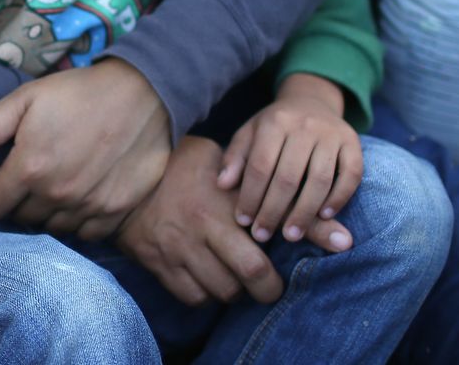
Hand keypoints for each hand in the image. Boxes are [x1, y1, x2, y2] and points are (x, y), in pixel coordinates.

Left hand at [0, 58, 171, 238]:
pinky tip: (79, 195)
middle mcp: (57, 195)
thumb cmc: (80, 92)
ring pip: (50, 228)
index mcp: (30, 168)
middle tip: (28, 176)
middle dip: (16, 200)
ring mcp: (88, 207)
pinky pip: (84, 234)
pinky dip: (76, 220)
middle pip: (19, 218)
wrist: (145, 93)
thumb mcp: (26, 98)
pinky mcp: (115, 213)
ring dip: (46, 211)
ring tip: (54, 184)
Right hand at [117, 137, 356, 306]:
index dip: (306, 243)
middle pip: (251, 273)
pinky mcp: (161, 265)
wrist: (125, 178)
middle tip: (271, 287)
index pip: (274, 227)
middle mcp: (203, 228)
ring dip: (236, 290)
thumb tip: (318, 206)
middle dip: (268, 287)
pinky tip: (209, 278)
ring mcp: (179, 249)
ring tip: (236, 277)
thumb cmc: (183, 166)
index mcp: (223, 200)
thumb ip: (267, 183)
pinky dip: (207, 294)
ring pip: (223, 290)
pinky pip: (195, 297)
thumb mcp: (223, 162)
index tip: (334, 249)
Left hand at [216, 73, 362, 246]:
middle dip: (273, 211)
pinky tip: (324, 217)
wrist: (311, 101)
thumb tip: (223, 185)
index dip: (251, 196)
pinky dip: (339, 198)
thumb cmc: (274, 126)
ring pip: (320, 179)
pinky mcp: (353, 143)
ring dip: (305, 212)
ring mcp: (332, 134)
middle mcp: (305, 126)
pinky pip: (351, 175)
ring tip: (291, 235)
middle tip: (263, 235)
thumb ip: (235, 158)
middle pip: (288, 177)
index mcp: (275, 122)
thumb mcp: (250, 133)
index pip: (260, 166)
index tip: (243, 221)